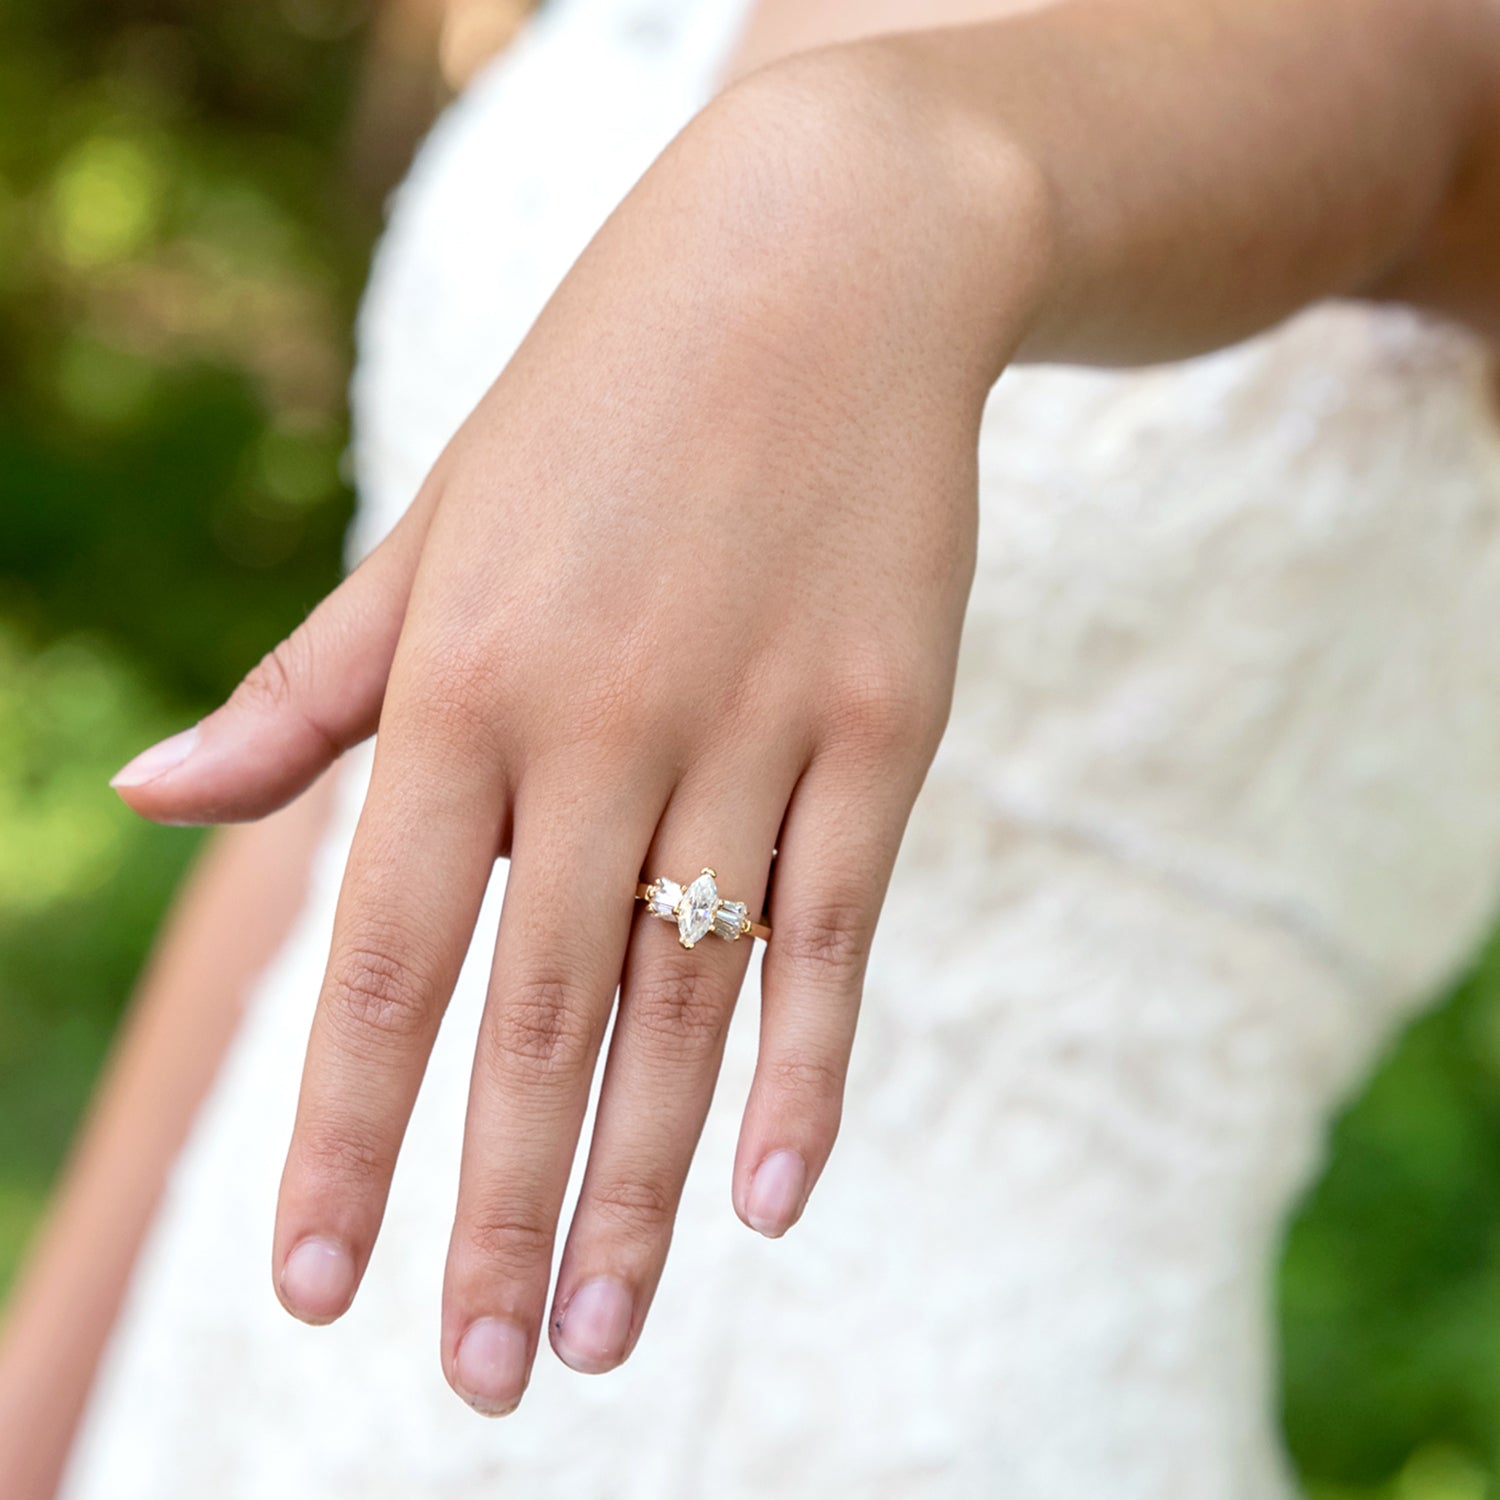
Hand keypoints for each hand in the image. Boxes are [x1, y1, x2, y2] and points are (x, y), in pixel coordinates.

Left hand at [111, 53, 1043, 1413]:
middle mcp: (597, 717)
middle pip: (533, 1013)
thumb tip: (153, 802)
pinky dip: (809, 1068)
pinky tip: (780, 1194)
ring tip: (596, 1332)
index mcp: (459, 675)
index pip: (378, 954)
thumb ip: (313, 684)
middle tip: (471, 1379)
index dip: (343, 1134)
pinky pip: (837, 926)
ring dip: (640, 1182)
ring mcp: (755, 722)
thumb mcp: (440, 524)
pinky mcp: (884, 724)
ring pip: (683, 999)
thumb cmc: (608, 401)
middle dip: (488, 1210)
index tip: (317, 1290)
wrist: (825, 260)